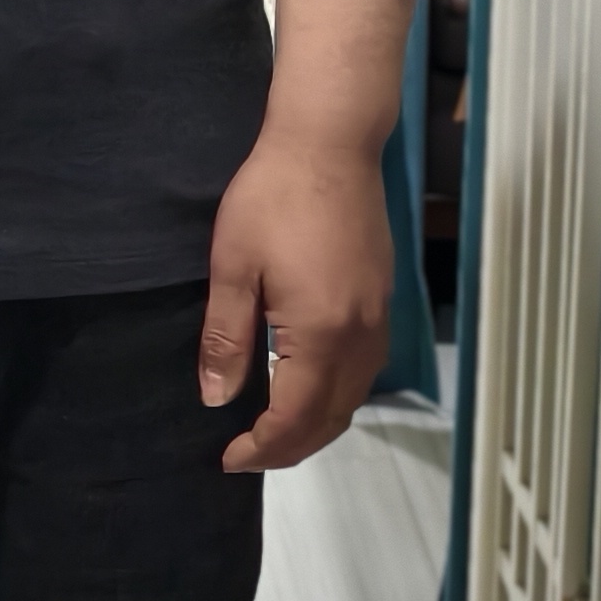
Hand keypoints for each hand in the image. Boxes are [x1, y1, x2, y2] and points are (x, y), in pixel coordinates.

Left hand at [199, 0, 415, 474]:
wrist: (329, 142)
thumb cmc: (273, 196)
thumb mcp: (234, 266)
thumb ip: (227, 339)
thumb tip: (216, 399)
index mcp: (321, 333)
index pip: (295, 417)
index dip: (262, 448)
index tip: (229, 458)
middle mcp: (360, 335)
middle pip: (332, 417)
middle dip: (291, 447)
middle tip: (248, 453)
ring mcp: (378, 316)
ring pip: (355, 396)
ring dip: (318, 423)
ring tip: (274, 429)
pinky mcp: (384, 297)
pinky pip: (366, 368)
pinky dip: (338, 393)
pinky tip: (308, 384)